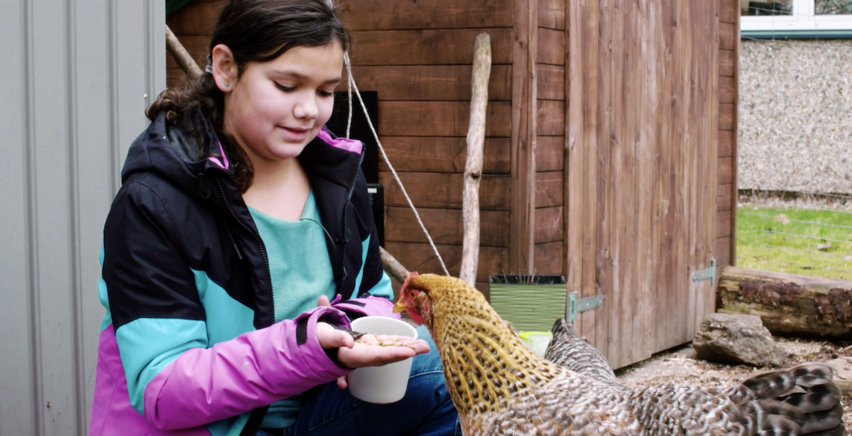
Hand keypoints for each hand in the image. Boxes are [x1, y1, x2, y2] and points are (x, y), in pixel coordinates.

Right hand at [314, 295, 429, 388]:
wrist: (316, 344)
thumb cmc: (319, 341)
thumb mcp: (324, 337)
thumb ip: (336, 338)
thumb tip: (348, 341)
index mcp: (354, 355)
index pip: (377, 356)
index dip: (394, 354)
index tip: (410, 353)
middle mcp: (364, 355)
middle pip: (389, 355)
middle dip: (407, 352)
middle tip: (425, 348)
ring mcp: (368, 350)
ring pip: (391, 350)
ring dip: (408, 348)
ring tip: (424, 345)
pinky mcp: (370, 344)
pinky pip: (387, 344)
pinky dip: (400, 342)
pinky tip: (412, 341)